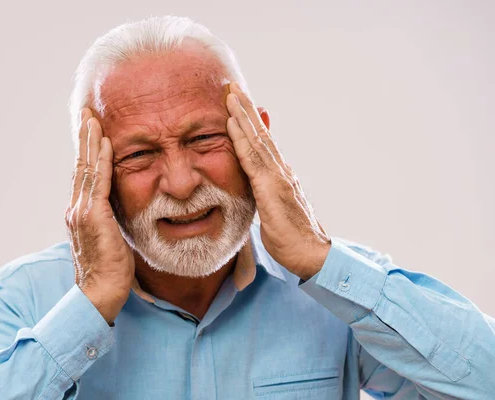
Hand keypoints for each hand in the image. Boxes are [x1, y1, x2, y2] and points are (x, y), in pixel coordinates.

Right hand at [65, 108, 134, 323]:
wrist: (101, 293)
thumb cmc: (110, 272)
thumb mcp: (110, 240)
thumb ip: (110, 221)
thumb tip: (118, 212)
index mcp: (81, 213)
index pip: (84, 175)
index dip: (87, 151)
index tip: (91, 131)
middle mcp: (77, 208)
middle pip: (81, 165)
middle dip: (85, 138)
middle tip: (87, 113)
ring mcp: (82, 211)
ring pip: (87, 168)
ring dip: (91, 141)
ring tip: (93, 118)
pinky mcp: (93, 217)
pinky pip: (99, 181)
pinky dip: (101, 160)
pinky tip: (105, 142)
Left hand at [226, 82, 330, 280]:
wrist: (311, 254)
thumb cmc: (291, 237)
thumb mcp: (272, 210)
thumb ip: (263, 193)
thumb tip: (253, 185)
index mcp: (278, 174)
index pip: (261, 142)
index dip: (249, 121)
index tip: (237, 102)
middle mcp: (279, 169)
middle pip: (260, 133)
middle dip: (245, 108)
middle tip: (232, 85)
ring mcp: (277, 176)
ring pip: (256, 139)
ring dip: (242, 115)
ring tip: (230, 94)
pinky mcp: (272, 188)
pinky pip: (252, 159)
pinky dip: (241, 139)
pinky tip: (232, 123)